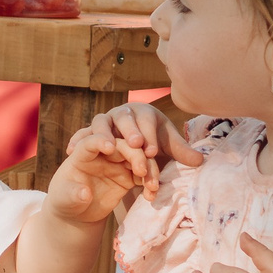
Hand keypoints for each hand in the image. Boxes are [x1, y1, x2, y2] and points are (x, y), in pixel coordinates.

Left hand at [45, 121, 143, 224]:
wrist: (78, 214)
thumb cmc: (65, 201)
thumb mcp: (64, 200)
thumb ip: (73, 195)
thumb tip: (84, 193)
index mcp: (82, 153)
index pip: (90, 141)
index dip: (100, 140)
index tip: (110, 147)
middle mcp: (102, 154)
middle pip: (121, 145)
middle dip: (134, 153)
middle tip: (141, 170)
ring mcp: (117, 163)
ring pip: (137, 156)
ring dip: (148, 167)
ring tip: (151, 186)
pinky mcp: (128, 176)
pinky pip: (144, 174)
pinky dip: (150, 182)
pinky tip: (151, 194)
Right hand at [76, 102, 202, 204]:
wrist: (133, 142)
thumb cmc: (151, 143)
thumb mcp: (166, 147)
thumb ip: (181, 152)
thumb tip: (200, 160)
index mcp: (144, 112)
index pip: (147, 120)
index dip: (150, 134)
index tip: (152, 151)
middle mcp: (123, 113)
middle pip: (125, 117)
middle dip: (130, 131)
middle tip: (136, 146)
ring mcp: (105, 121)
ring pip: (101, 122)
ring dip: (103, 133)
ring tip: (107, 148)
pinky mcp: (91, 132)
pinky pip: (83, 135)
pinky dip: (77, 140)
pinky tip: (72, 150)